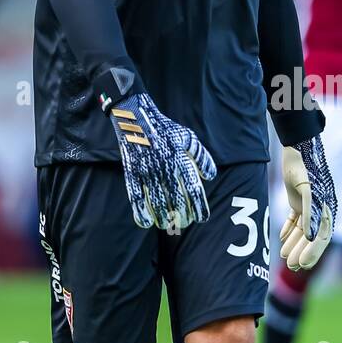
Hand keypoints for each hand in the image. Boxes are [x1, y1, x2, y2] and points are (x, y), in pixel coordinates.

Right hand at [108, 92, 215, 230]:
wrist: (137, 117)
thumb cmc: (166, 130)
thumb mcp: (188, 137)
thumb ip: (202, 157)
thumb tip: (210, 177)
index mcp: (180, 158)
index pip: (193, 189)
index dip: (199, 207)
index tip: (202, 218)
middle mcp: (164, 166)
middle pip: (176, 200)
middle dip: (182, 216)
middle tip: (185, 222)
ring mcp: (146, 170)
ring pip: (157, 202)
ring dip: (164, 218)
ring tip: (169, 225)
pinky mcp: (131, 172)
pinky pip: (135, 197)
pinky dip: (140, 212)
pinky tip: (146, 223)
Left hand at [279, 135, 336, 270]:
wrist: (298, 150)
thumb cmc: (305, 170)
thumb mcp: (308, 192)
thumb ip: (310, 214)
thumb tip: (311, 237)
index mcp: (326, 209)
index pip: (321, 237)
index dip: (312, 252)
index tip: (301, 264)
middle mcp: (320, 210)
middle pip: (312, 237)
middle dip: (302, 252)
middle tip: (291, 266)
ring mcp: (310, 205)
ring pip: (302, 230)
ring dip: (293, 243)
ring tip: (284, 256)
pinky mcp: (299, 200)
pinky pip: (295, 220)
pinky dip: (288, 230)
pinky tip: (281, 239)